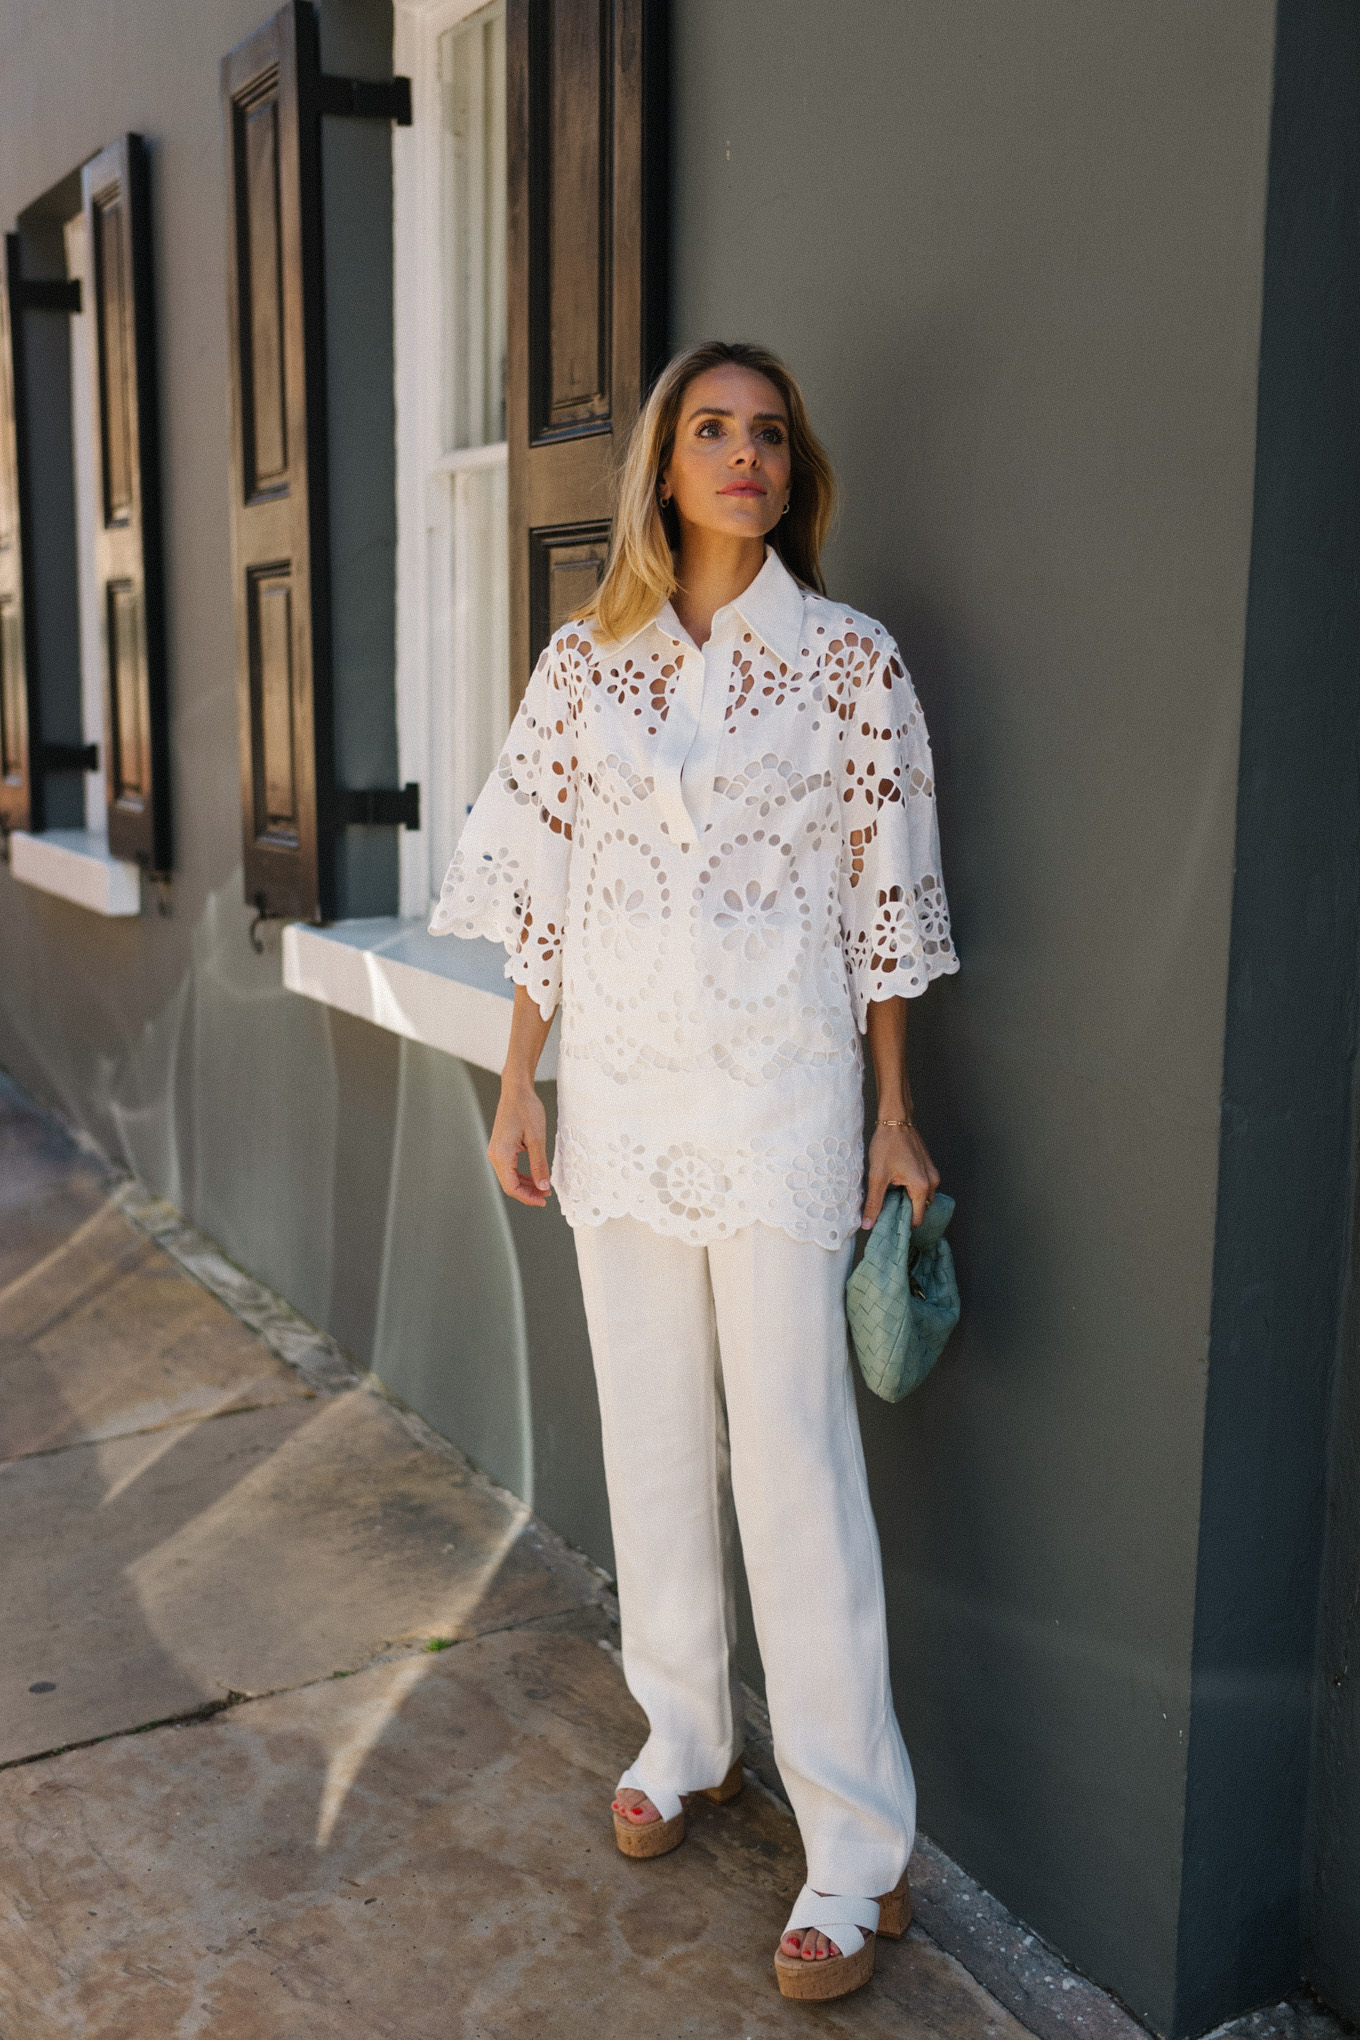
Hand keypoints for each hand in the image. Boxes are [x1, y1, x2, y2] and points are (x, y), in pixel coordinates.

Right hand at [487, 1080, 550, 1207]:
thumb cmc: (527, 1109)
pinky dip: (522, 1175)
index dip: (528, 1197)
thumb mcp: (537, 1139)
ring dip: (526, 1185)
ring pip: (509, 1177)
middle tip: (547, 1195)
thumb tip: (543, 1186)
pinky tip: (535, 1176)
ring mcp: (496, 1151)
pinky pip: (510, 1168)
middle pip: (509, 1184)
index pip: (512, 1187)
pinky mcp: (501, 1147)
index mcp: (502, 1154)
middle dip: (528, 1193)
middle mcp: (495, 1155)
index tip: (544, 1200)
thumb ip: (539, 1165)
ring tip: (544, 1187)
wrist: (517, 1090)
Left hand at [862, 1122, 939, 1231]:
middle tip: (886, 1210)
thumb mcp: (877, 1176)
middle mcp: (932, 1182)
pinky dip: (911, 1191)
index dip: (902, 1225)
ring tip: (890, 1196)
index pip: (917, 1219)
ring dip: (908, 1201)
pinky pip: (923, 1188)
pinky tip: (896, 1185)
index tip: (889, 1225)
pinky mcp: (929, 1168)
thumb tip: (868, 1224)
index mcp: (921, 1186)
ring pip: (922, 1199)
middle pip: (920, 1210)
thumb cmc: (888, 1144)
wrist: (896, 1121)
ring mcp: (932, 1175)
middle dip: (904, 1213)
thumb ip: (874, 1203)